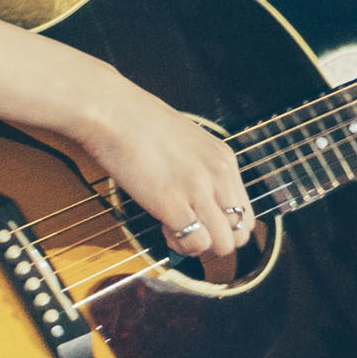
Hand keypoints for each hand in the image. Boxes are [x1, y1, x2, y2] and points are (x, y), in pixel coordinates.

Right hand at [64, 69, 252, 278]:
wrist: (110, 112)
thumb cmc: (137, 122)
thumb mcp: (186, 142)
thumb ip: (200, 169)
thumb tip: (196, 199)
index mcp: (224, 159)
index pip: (245, 212)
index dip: (224, 226)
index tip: (200, 220)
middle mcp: (219, 175)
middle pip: (240, 233)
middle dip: (215, 240)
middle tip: (189, 229)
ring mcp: (198, 189)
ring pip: (223, 244)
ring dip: (198, 245)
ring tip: (174, 228)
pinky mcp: (173, 203)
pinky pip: (194, 243)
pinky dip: (180, 245)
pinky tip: (163, 226)